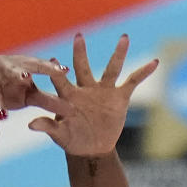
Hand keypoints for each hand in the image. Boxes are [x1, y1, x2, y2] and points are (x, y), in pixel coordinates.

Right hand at [0, 54, 67, 129]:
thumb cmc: (10, 90)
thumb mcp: (29, 96)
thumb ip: (47, 99)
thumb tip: (71, 108)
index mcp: (17, 64)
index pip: (35, 65)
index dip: (48, 68)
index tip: (63, 71)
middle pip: (9, 70)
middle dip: (16, 73)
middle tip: (27, 79)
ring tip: (3, 116)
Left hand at [27, 33, 157, 156]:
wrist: (93, 150)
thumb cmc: (74, 141)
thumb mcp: (61, 136)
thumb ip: (48, 127)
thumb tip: (31, 125)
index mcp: (70, 97)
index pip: (61, 81)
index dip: (56, 72)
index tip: (52, 60)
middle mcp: (87, 89)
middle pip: (83, 67)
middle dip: (80, 53)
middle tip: (79, 37)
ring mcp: (104, 91)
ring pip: (112, 68)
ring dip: (119, 54)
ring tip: (124, 38)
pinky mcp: (119, 97)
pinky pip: (133, 81)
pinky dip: (144, 72)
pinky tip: (155, 62)